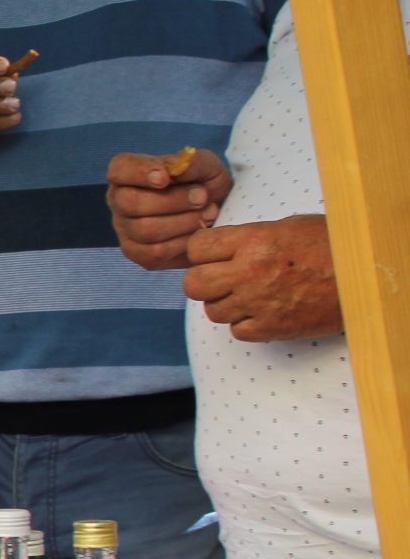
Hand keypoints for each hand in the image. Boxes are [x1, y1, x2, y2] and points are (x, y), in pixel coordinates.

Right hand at [108, 149, 230, 270]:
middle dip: (172, 201)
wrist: (215, 213)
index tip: (165, 178)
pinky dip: (183, 242)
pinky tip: (198, 232)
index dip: (139, 173)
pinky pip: (155, 251)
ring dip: (183, 222)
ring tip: (208, 214)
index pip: (119, 169)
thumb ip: (190, 163)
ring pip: (144, 230)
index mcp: (127, 172)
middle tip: (202, 198)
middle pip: (130, 203)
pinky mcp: (136, 252)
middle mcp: (118, 200)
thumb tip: (174, 168)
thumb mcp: (205, 166)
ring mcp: (124, 228)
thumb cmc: (204, 185)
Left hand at [184, 215, 343, 341]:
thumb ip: (250, 237)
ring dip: (225, 304)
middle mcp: (249, 272)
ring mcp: (258, 302)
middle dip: (203, 281)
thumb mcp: (289, 227)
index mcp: (254, 240)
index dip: (201, 252)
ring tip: (248, 295)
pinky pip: (236, 331)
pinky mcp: (271, 327)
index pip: (196, 248)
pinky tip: (262, 311)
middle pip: (193, 284)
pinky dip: (245, 324)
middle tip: (221, 278)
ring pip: (212, 311)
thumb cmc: (332, 246)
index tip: (211, 255)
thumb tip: (222, 246)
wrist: (365, 276)